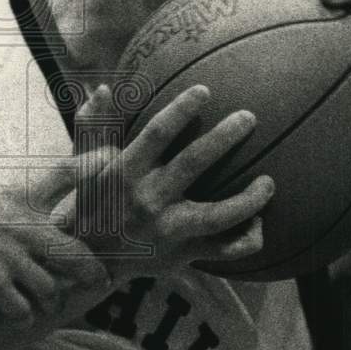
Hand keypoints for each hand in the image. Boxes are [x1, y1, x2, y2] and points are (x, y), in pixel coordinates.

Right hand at [0, 174, 110, 326]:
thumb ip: (21, 201)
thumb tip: (46, 210)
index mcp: (21, 201)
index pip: (66, 177)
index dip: (96, 173)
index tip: (115, 179)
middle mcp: (23, 227)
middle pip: (76, 253)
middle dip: (92, 272)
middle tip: (100, 282)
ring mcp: (10, 256)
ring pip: (51, 289)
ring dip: (48, 299)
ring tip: (41, 301)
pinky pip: (23, 309)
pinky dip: (22, 313)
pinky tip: (13, 311)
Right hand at [53, 83, 275, 276]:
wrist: (89, 262)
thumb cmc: (90, 205)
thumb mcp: (81, 166)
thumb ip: (92, 126)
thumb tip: (102, 87)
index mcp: (125, 173)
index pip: (155, 134)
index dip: (180, 110)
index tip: (204, 91)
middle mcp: (148, 200)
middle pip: (193, 163)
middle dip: (224, 138)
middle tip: (249, 117)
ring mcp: (168, 230)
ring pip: (219, 215)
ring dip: (249, 199)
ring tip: (269, 182)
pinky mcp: (183, 254)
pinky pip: (224, 250)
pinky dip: (248, 239)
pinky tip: (260, 223)